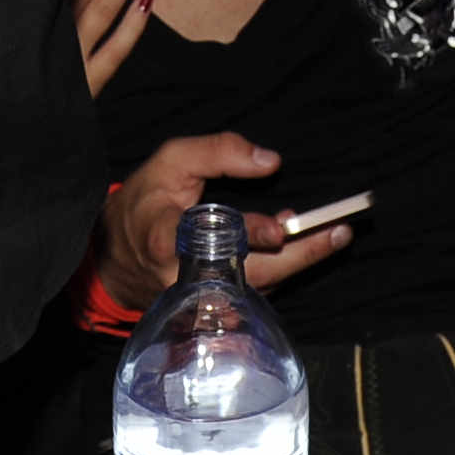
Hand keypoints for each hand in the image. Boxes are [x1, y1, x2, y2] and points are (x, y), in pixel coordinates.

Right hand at [94, 134, 350, 317]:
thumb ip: (218, 152)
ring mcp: (202, 296)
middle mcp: (184, 276)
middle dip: (297, 255)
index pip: (208, 241)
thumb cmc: (148, 200)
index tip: (278, 229)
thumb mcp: (172, 160)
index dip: (245, 235)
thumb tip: (270, 161)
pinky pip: (255, 290)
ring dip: (299, 262)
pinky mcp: (214, 303)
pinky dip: (285, 268)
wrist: (119, 252)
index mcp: (166, 237)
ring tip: (334, 235)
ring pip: (258, 286)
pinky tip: (305, 245)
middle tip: (335, 233)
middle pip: (249, 273)